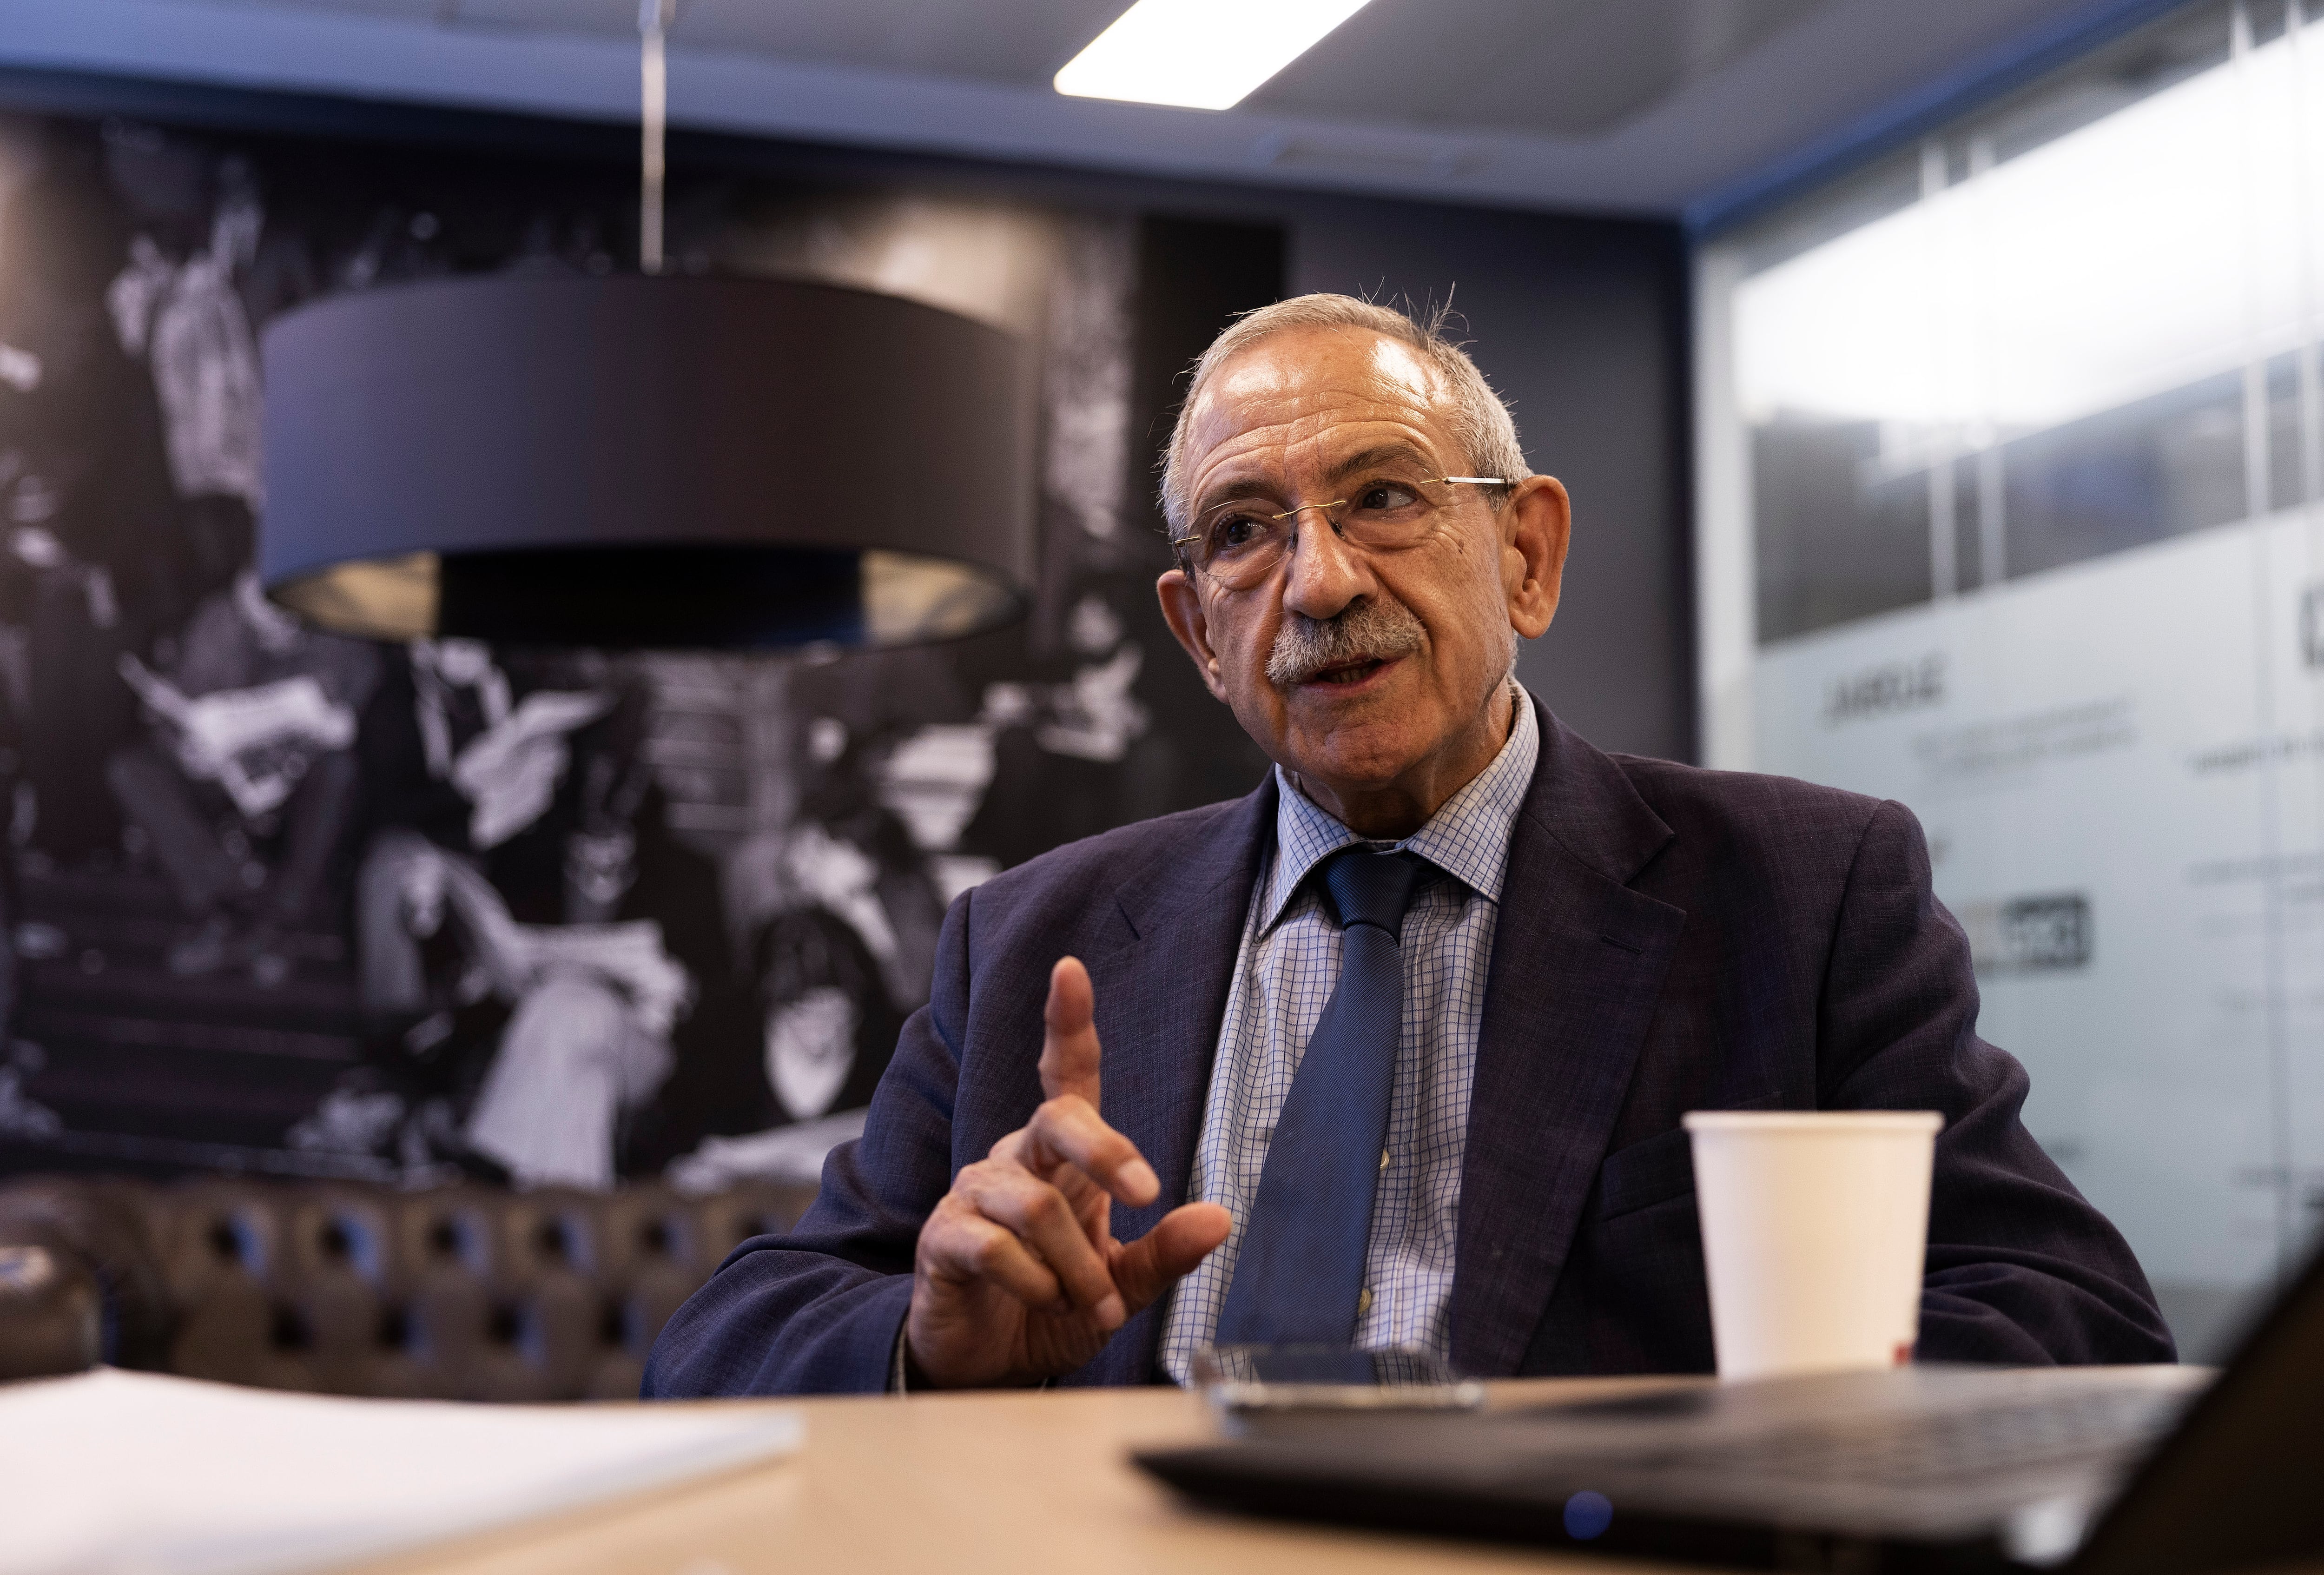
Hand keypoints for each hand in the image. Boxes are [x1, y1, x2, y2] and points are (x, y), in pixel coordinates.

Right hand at [905, 957, 1230, 1387]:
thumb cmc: (1053, 1307)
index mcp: (1061, 1158)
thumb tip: (1218, 1218)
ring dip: (1076, 1264)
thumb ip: (1164, 1253)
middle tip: (1144, 1192)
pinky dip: (1036, 1285)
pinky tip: (1043, 1303)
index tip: (1070, 971)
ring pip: (1035, 1205)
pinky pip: (994, 1247)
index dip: (1067, 1022)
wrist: (988, 1363)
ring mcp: (974, 1194)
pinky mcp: (943, 1237)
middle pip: (1057, 1117)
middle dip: (1107, 1150)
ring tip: (1087, 1303)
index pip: (1064, 1076)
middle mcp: (1015, 1160)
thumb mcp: (1121, 1286)